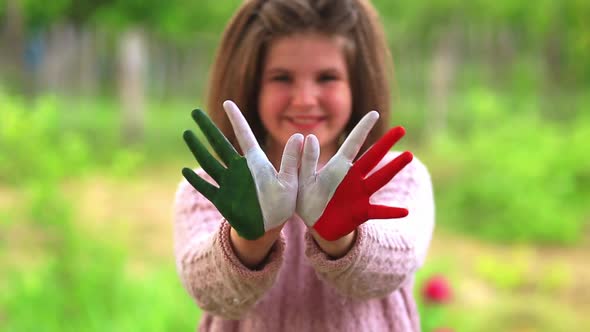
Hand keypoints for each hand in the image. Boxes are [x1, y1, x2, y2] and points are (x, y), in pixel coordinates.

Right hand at [182, 100, 302, 239]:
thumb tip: (299, 135)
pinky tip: (184, 170)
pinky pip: (206, 187)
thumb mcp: (290, 181)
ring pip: (209, 161)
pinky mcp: (222, 199)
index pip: (244, 135)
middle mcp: (239, 168)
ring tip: (186, 133)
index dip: (236, 118)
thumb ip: (290, 160)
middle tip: (194, 112)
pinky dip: (195, 180)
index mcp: (256, 162)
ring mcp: (228, 182)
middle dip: (207, 128)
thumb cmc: (284, 204)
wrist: (271, 227)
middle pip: (219, 143)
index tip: (227, 102)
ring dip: (197, 148)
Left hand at [297, 111, 412, 240]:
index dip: (362, 128)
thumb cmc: (306, 198)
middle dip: (386, 143)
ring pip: (380, 178)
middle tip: (401, 128)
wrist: (314, 224)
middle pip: (373, 157)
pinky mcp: (362, 212)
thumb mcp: (302, 178)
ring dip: (394, 168)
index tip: (374, 114)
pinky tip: (405, 211)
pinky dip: (391, 212)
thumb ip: (306, 160)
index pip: (352, 143)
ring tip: (409, 155)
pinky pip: (379, 212)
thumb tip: (309, 136)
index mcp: (338, 167)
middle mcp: (353, 177)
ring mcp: (360, 194)